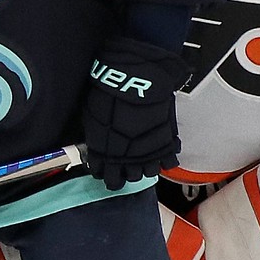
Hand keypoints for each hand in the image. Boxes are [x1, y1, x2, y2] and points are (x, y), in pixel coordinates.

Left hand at [82, 38, 188, 189]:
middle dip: (123, 173)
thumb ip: (96, 132)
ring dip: (143, 168)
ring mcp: (145, 153)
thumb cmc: (109, 91)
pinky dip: (164, 161)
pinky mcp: (164, 145)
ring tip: (143, 157)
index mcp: (102, 151)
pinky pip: (167, 163)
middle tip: (125, 163)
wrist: (135, 79)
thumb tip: (95, 139)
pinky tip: (161, 153)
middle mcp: (123, 158)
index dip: (103, 171)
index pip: (101, 174)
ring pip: (144, 174)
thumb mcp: (92, 113)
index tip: (105, 167)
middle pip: (124, 179)